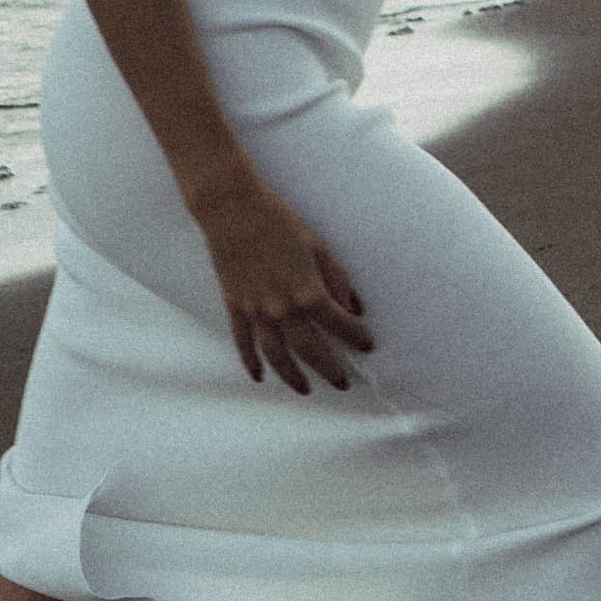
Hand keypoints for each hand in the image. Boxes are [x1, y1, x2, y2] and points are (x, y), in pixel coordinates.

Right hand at [192, 179, 373, 391]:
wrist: (233, 210)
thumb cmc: (280, 222)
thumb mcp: (318, 246)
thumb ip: (338, 279)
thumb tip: (354, 308)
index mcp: (308, 291)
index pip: (339, 324)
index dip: (356, 336)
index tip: (367, 345)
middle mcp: (282, 309)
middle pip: (310, 350)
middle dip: (329, 369)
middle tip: (343, 383)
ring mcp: (256, 311)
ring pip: (277, 356)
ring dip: (292, 376)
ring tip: (305, 389)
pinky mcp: (235, 307)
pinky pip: (244, 344)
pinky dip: (251, 364)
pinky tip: (260, 377)